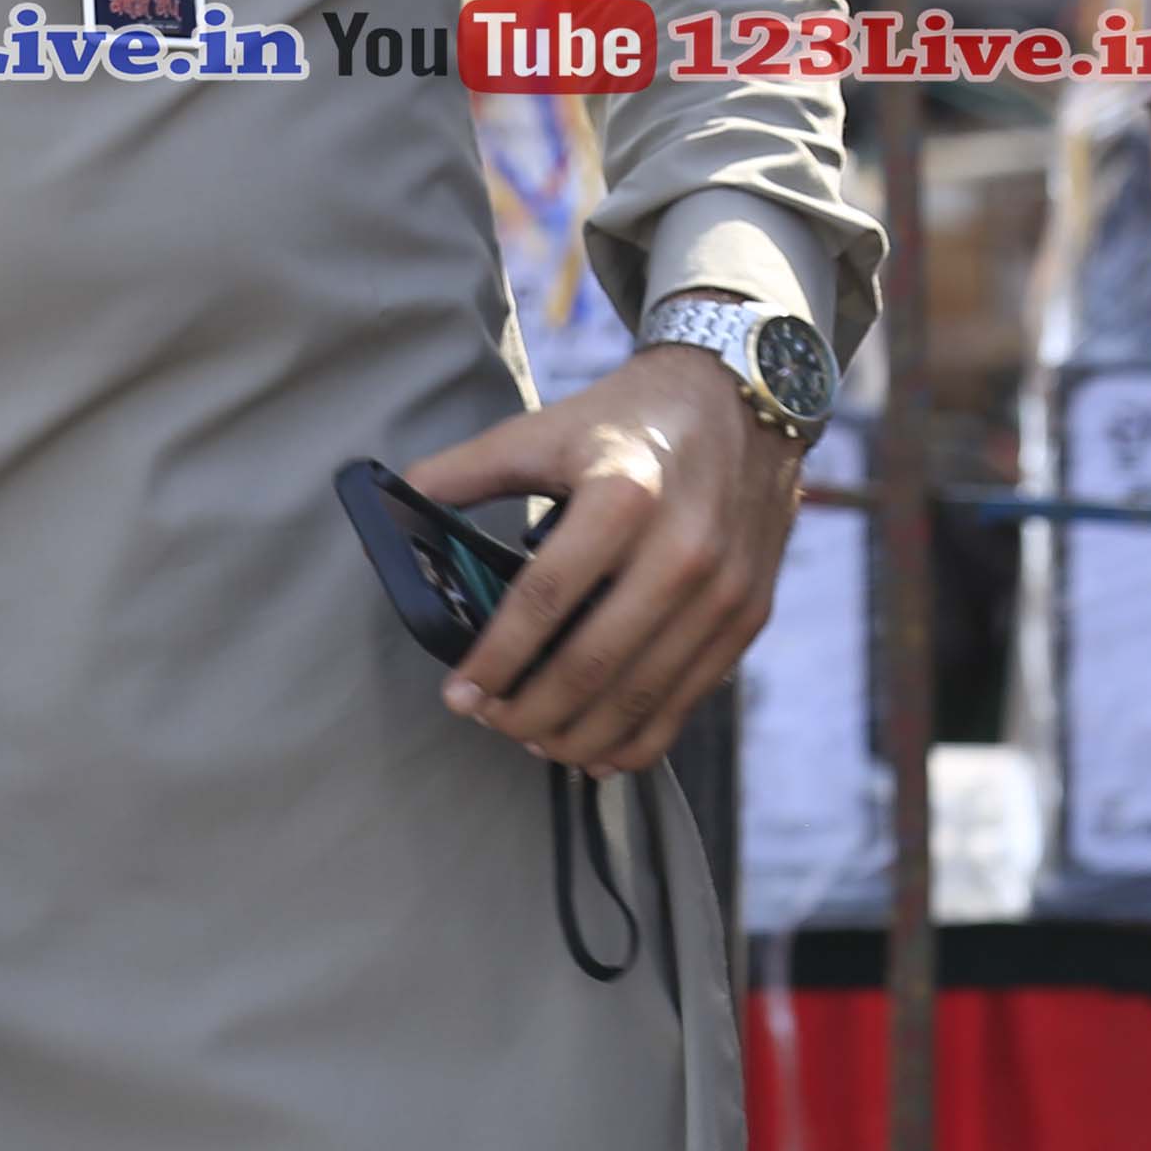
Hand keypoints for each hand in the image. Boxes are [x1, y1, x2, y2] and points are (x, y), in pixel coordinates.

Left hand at [399, 340, 798, 774]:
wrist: (744, 399)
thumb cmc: (632, 417)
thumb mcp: (546, 428)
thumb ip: (470, 468)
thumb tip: (402, 499)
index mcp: (622, 496)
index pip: (544, 600)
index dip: (494, 660)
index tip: (458, 696)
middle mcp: (681, 548)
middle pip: (592, 664)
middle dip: (530, 712)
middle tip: (491, 722)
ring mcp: (722, 589)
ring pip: (640, 696)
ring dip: (579, 736)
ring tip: (533, 740)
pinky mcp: (748, 615)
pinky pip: (688, 700)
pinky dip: (638, 739)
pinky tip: (598, 751)